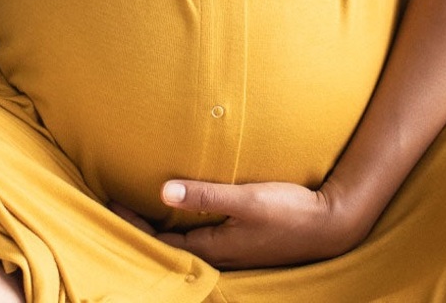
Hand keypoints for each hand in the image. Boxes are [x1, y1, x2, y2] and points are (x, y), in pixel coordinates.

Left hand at [112, 178, 360, 270]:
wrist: (333, 224)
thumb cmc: (290, 211)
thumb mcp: (246, 199)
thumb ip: (206, 194)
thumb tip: (164, 190)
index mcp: (216, 247)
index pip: (163, 240)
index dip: (135, 224)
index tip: (112, 205)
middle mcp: (221, 254)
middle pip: (171, 244)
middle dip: (143, 226)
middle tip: (118, 205)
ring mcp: (234, 250)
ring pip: (187, 241)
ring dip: (164, 226)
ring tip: (144, 209)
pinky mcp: (245, 241)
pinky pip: (204, 236)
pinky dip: (186, 225)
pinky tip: (186, 213)